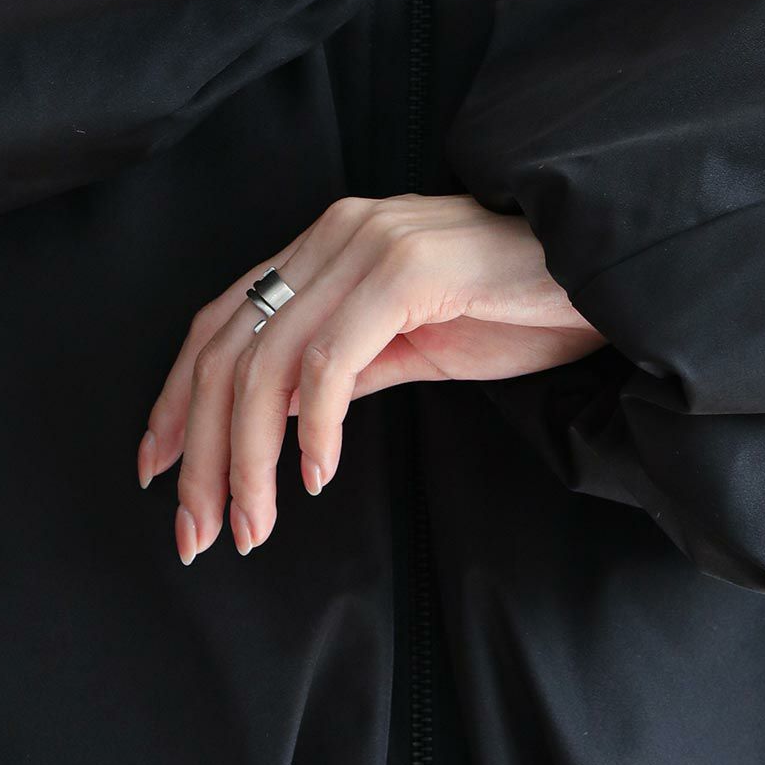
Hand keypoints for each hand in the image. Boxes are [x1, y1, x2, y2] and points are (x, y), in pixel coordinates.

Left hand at [136, 194, 606, 562]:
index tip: (156, 471)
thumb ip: (343, 368)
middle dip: (200, 450)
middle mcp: (335, 232)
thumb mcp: (415, 342)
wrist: (607, 267)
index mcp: (327, 244)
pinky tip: (318, 477)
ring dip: (247, 459)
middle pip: (228, 348)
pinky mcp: (407, 271)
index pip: (221, 320)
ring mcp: (369, 245)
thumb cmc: (523, 305)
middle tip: (197, 532)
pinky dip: (312, 427)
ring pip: (266, 362)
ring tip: (253, 527)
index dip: (175, 398)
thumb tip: (279, 419)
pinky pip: (332, 362)